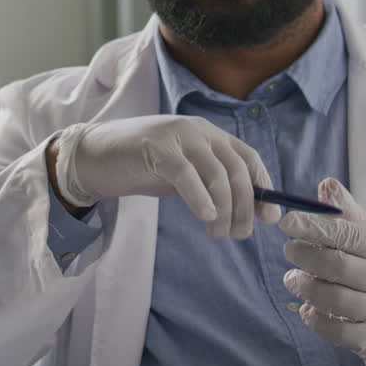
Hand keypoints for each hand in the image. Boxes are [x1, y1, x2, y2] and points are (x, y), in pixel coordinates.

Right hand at [52, 115, 280, 238]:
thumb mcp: (185, 175)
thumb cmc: (143, 167)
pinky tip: (206, 217)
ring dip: (223, 208)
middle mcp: (198, 130)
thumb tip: (249, 211)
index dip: (263, 187)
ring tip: (218, 233)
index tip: (270, 217)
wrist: (95, 156)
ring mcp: (177, 135)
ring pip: (215, 173)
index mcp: (209, 134)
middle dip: (244, 206)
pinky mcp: (156, 148)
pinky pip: (186, 174)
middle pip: (236, 168)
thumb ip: (212, 185)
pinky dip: (200, 197)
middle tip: (239, 234)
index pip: (248, 157)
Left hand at [280, 177, 365, 365]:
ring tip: (293, 280)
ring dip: (310, 290)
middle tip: (289, 250)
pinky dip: (320, 323)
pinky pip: (345, 335)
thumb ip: (349, 215)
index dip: (317, 228)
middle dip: (310, 258)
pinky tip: (308, 310)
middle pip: (344, 269)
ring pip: (343, 303)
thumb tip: (326, 186)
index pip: (352, 236)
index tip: (288, 223)